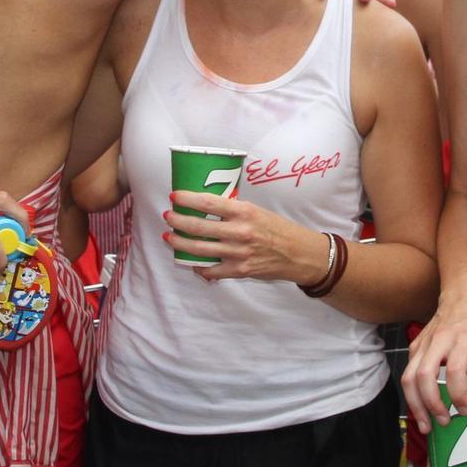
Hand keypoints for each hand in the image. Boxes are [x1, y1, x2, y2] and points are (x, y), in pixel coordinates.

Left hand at [165, 190, 327, 283]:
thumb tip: (207, 207)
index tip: (174, 196)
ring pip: (199, 249)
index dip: (187, 199)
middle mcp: (239, 232)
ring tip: (170, 237)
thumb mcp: (257, 211)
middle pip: (198, 226)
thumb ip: (234, 211)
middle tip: (168, 216)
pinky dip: (198, 267)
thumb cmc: (277, 229)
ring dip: (180, 242)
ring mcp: (238, 253)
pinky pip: (211, 270)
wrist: (298, 253)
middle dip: (177, 220)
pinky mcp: (239, 270)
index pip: (208, 202)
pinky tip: (191, 261)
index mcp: (244, 212)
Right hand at [401, 288, 466, 430]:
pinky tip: (422, 409)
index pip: (455, 369)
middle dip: (431, 403)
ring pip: (409, 376)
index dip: (458, 393)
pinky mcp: (414, 347)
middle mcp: (438, 341)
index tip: (465, 411)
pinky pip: (407, 374)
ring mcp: (422, 344)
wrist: (460, 300)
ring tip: (426, 425)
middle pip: (425, 375)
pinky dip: (412, 395)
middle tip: (443, 423)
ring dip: (415, 404)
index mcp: (463, 339)